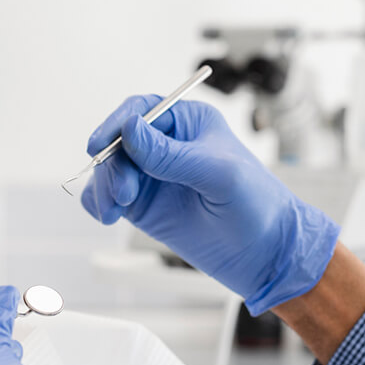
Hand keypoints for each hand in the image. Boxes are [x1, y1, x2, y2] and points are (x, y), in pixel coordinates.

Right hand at [81, 96, 339, 312]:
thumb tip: (130, 129)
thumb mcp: (218, 174)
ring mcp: (152, 176)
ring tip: (115, 211)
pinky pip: (108, 196)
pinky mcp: (144, 206)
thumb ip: (171, 154)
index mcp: (188, 123)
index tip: (99, 145)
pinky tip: (107, 215)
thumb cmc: (257, 205)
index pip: (141, 110)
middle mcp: (166, 145)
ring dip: (104, 186)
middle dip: (112, 165)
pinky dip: (99, 202)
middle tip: (124, 195)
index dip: (116, 124)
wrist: (265, 254)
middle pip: (118, 142)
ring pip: (109, 170)